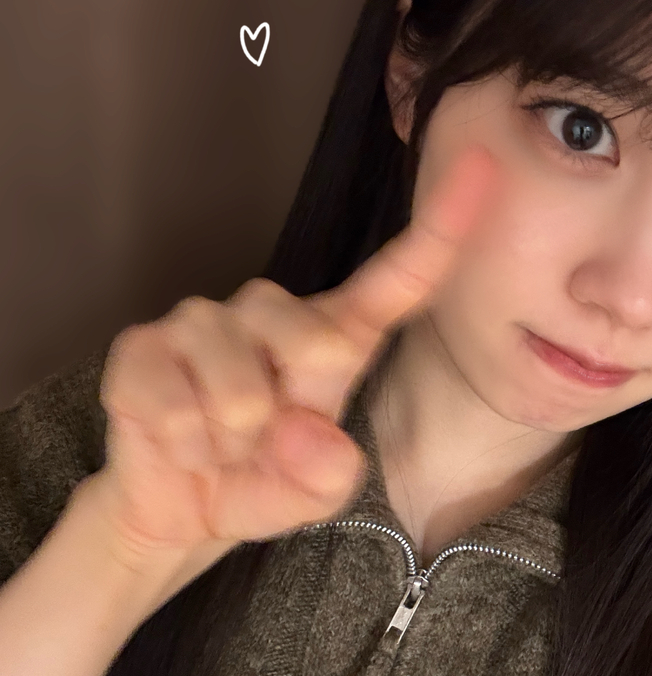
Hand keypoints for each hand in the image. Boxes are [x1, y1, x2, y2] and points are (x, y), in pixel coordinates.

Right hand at [85, 145, 500, 573]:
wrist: (178, 511)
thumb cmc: (259, 482)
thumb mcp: (314, 493)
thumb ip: (329, 475)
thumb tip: (302, 428)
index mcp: (332, 335)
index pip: (394, 280)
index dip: (439, 230)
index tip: (483, 165)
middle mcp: (270, 312)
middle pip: (315, 341)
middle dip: (293, 414)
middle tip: (263, 442)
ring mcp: (202, 320)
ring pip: (239, 391)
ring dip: (231, 443)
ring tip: (218, 445)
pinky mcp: (143, 345)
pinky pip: (175, 407)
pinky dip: (184, 446)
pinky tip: (178, 441)